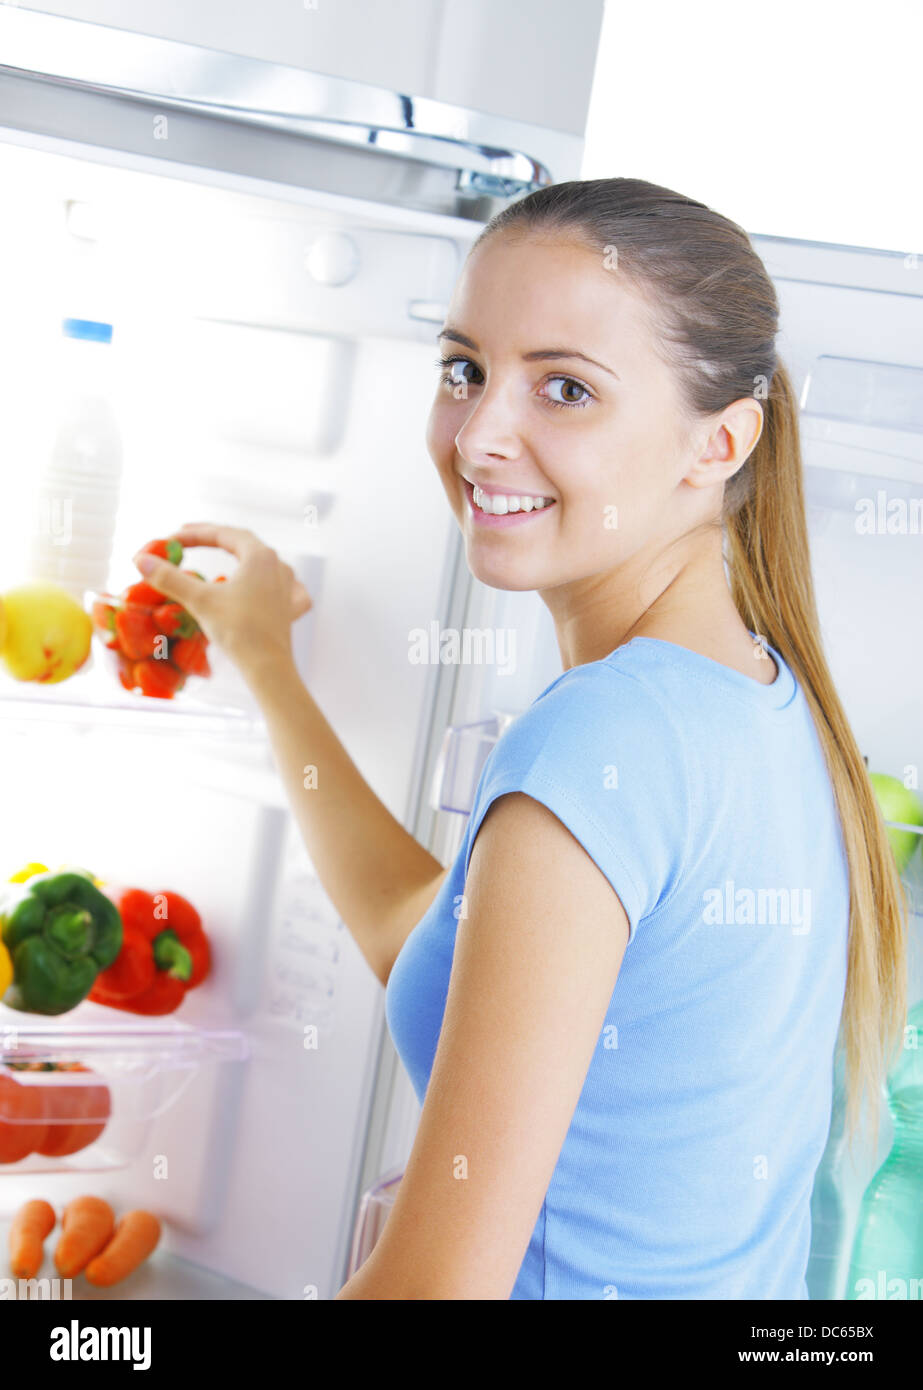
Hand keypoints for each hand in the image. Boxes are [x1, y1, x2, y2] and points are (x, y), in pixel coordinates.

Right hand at [133, 523, 312, 674]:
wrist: (268, 668)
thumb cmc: (238, 631)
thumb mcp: (200, 600)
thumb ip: (170, 578)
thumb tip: (141, 560)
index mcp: (260, 556)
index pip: (223, 534)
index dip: (194, 534)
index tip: (171, 539)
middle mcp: (279, 567)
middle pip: (243, 544)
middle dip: (214, 539)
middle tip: (188, 539)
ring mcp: (288, 588)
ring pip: (262, 563)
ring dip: (240, 558)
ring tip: (225, 557)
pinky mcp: (289, 609)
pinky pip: (281, 587)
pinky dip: (269, 582)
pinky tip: (267, 586)